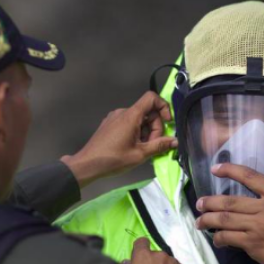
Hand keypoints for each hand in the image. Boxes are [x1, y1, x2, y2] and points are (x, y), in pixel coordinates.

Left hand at [60, 91, 177, 187]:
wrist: (87, 164)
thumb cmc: (113, 159)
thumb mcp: (139, 155)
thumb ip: (159, 146)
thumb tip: (175, 141)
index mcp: (131, 115)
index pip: (151, 98)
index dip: (163, 107)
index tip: (167, 123)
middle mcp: (122, 112)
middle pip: (147, 112)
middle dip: (154, 128)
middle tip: (151, 146)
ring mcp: (114, 117)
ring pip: (138, 119)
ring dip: (145, 132)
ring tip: (140, 150)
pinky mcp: (109, 124)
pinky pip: (128, 123)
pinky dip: (135, 133)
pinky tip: (131, 148)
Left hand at [194, 154, 263, 263]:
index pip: (250, 177)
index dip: (230, 170)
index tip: (215, 169)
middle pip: (230, 201)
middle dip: (210, 202)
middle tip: (199, 203)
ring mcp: (257, 226)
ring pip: (225, 220)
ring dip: (208, 220)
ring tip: (199, 222)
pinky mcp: (252, 243)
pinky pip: (229, 238)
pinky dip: (219, 238)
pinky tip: (216, 240)